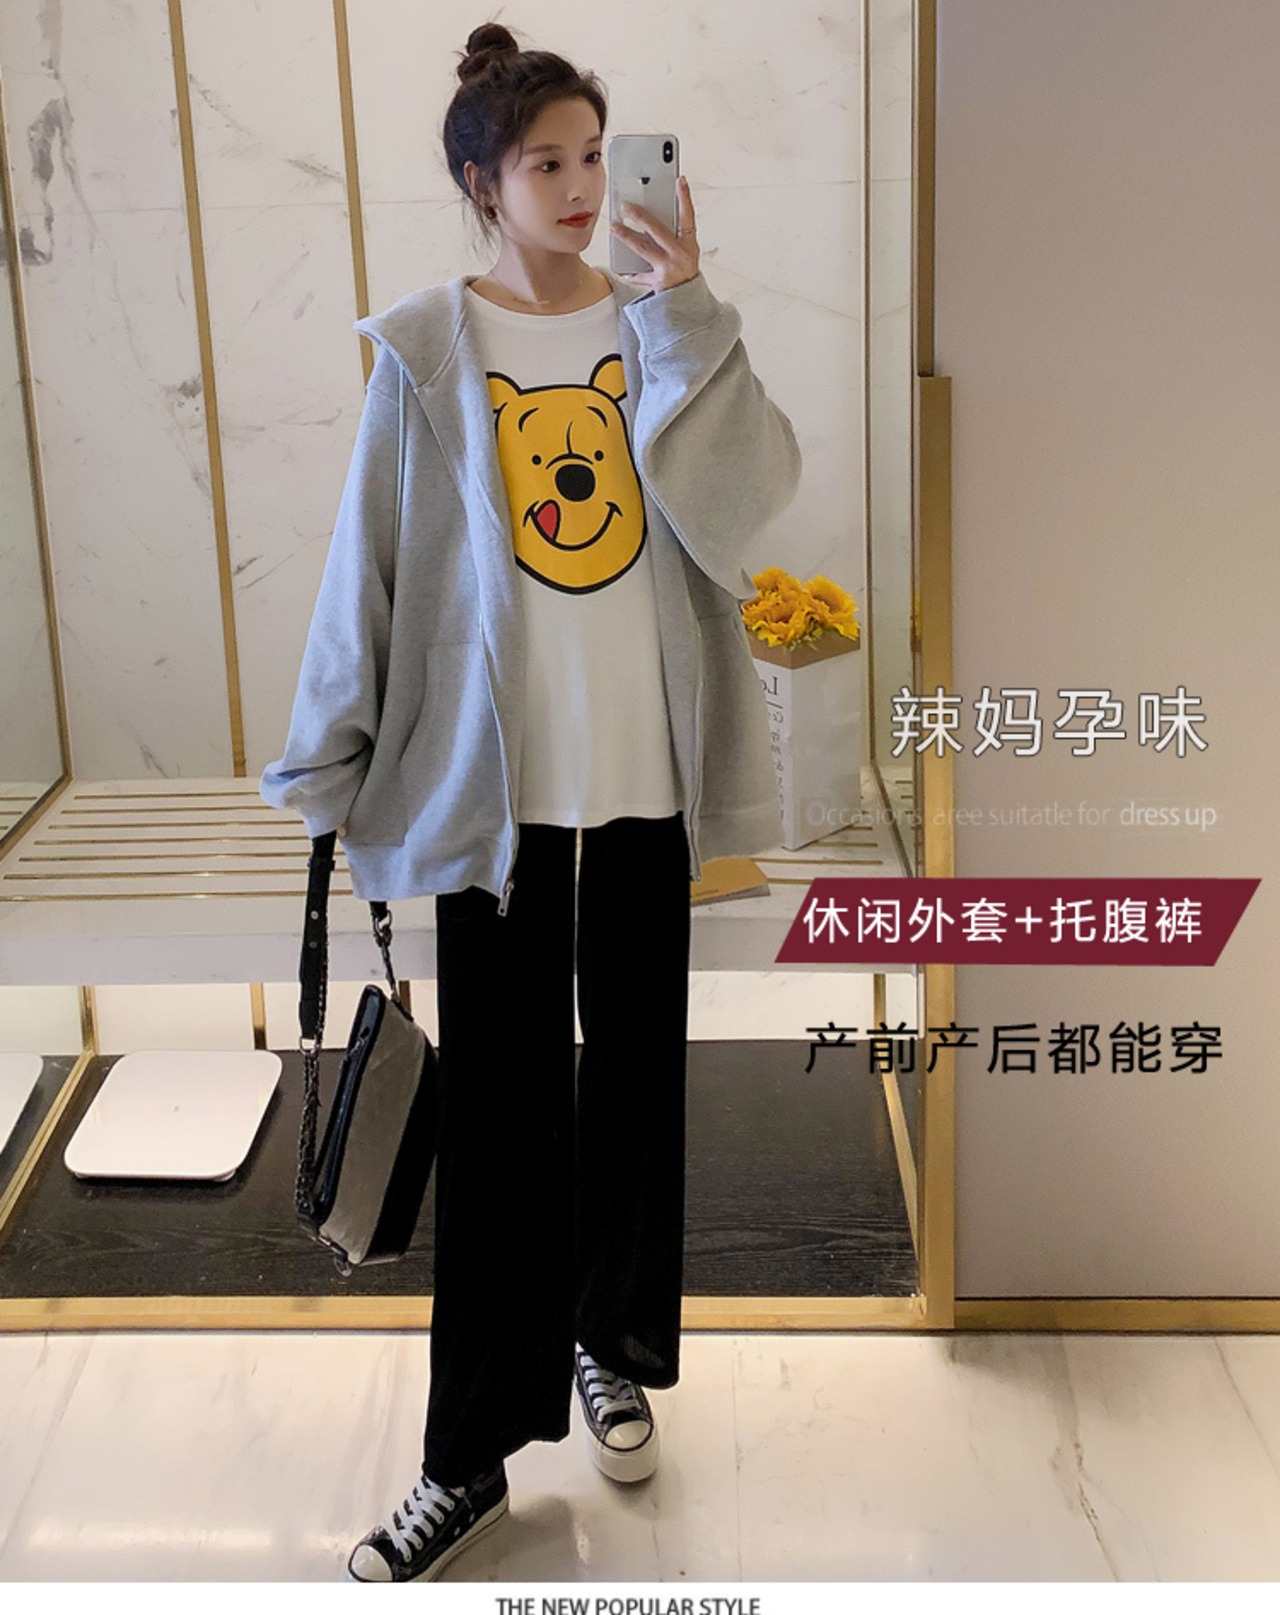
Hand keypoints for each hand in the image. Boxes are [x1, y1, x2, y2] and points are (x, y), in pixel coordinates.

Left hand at [609, 174, 699, 292]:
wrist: (689, 301)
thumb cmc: (685, 271)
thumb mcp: (686, 251)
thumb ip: (673, 234)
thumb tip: (650, 216)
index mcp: (689, 244)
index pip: (688, 216)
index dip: (685, 198)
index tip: (680, 180)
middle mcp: (679, 254)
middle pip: (658, 231)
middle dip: (641, 217)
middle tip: (626, 206)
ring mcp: (668, 268)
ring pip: (644, 249)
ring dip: (627, 237)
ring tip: (614, 227)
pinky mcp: (658, 282)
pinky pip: (640, 275)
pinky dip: (630, 272)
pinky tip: (620, 267)